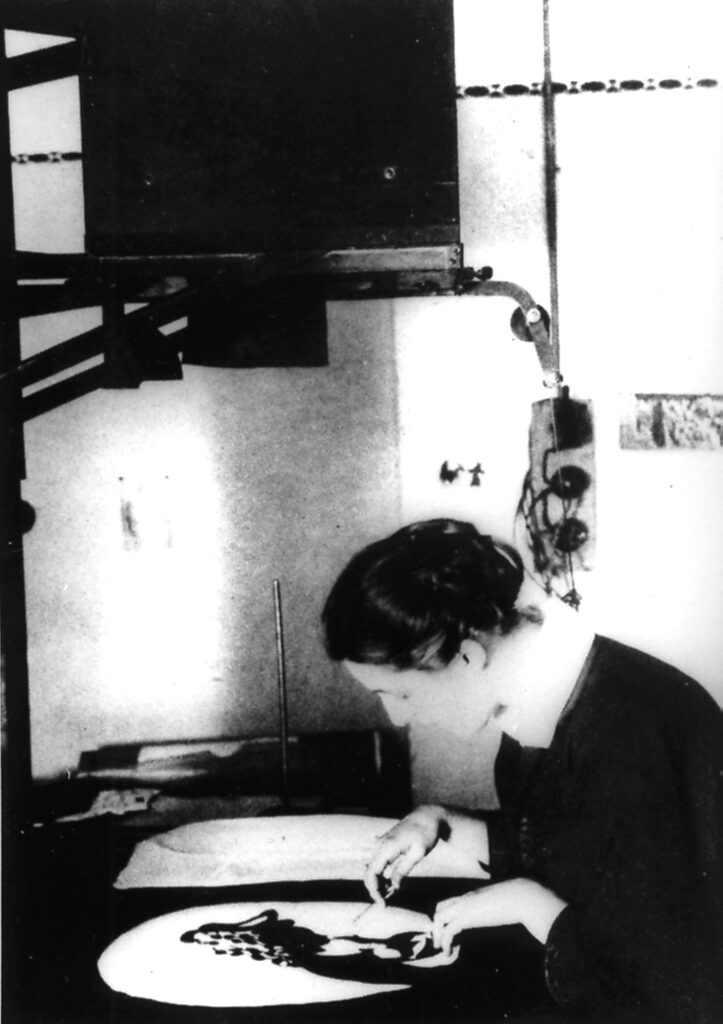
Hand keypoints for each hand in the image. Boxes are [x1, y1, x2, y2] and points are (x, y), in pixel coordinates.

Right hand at [364, 806, 445, 902]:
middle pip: (369, 872)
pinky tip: (390, 884)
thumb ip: (403, 870)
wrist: (427, 817)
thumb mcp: (418, 854)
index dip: (374, 891)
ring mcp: (380, 843)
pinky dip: (381, 875)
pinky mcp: (384, 844)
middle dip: (375, 890)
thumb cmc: (425, 834)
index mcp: (386, 847)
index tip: (383, 905)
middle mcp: (379, 845)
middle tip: (386, 903)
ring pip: (372, 868)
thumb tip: (394, 887)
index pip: (371, 873)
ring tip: (391, 894)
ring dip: (378, 883)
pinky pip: (377, 863)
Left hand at [432, 878, 567, 953]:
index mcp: (472, 894)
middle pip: (439, 908)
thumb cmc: (516, 898)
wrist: (520, 896)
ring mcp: (464, 906)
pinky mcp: (467, 917)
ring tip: (441, 949)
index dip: (446, 916)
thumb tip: (500, 914)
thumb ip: (494, 906)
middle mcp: (465, 898)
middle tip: (440, 940)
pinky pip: (448, 930)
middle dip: (436, 925)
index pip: (450, 902)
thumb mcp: (501, 902)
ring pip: (438, 918)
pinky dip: (445, 942)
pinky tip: (449, 952)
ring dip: (437, 935)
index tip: (447, 930)